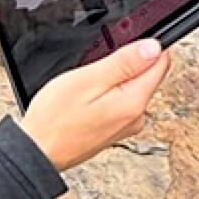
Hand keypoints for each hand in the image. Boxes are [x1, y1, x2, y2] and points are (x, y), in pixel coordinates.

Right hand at [18, 39, 173, 170]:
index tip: (120, 49)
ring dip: (114, 79)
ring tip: (87, 86)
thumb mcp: (88, 80)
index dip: (143, 46)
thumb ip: (124, 63)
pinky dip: (106, 94)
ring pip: (131, 87)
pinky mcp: (114, 129)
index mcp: (134, 102)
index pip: (160, 62)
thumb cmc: (55, 119)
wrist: (38, 152)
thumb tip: (154, 48)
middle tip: (95, 69)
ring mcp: (126, 125)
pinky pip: (120, 101)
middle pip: (147, 75)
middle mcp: (136, 116)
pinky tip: (86, 99)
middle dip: (126, 63)